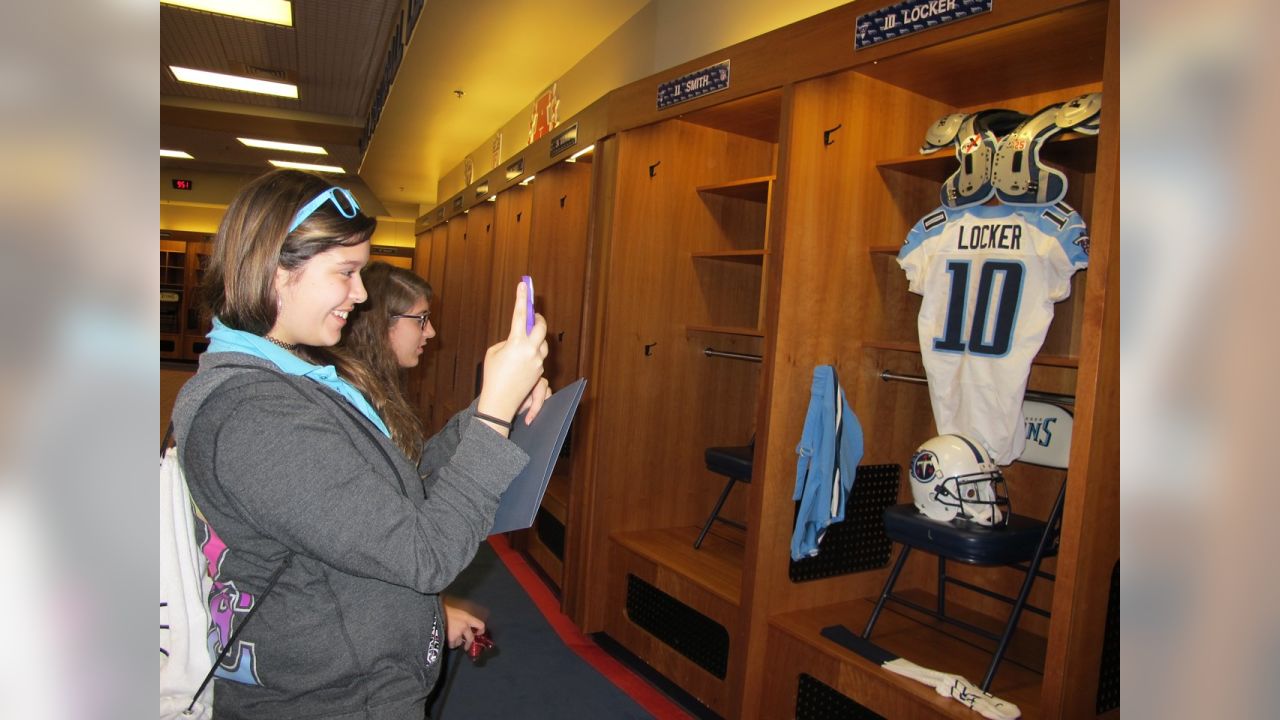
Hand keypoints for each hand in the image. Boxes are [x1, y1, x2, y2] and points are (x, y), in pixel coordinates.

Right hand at [443, 597, 486, 649]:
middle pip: (471, 638)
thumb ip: (462, 617)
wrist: (435, 612)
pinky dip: (450, 643)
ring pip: (460, 642)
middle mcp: (465, 626)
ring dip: (457, 641)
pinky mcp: (451, 639)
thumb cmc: (444, 608)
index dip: (481, 630)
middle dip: (469, 643)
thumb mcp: (457, 609)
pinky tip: (447, 640)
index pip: (480, 625)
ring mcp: (458, 633)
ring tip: (452, 639)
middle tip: (467, 646)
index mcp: (467, 617)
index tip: (478, 633)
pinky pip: (452, 645)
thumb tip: (465, 621)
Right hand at [477, 281, 548, 421]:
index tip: (523, 286)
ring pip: (543, 343)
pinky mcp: (540, 372)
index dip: (522, 298)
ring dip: (537, 337)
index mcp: (517, 343)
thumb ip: (508, 342)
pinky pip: (540, 358)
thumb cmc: (492, 376)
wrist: (500, 401)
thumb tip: (517, 339)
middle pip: (541, 327)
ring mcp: (538, 362)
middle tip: (533, 315)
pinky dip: (534, 354)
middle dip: (538, 319)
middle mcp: (531, 351)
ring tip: (527, 337)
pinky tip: (523, 358)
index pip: (520, 314)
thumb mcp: (494, 353)